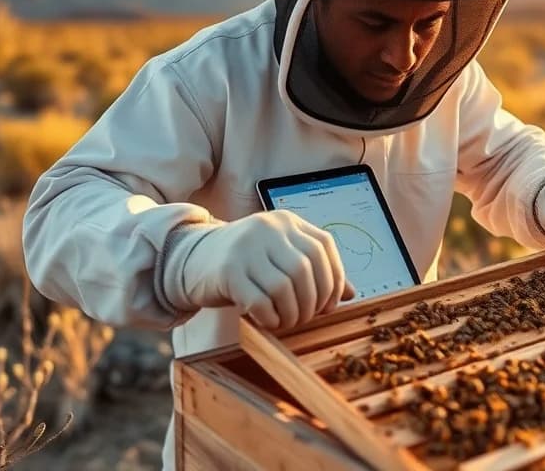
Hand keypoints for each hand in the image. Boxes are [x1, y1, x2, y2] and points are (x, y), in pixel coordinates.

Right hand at [179, 209, 354, 329]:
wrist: (193, 259)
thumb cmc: (246, 263)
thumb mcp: (281, 258)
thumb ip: (315, 270)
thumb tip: (352, 294)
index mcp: (286, 221)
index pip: (324, 247)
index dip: (334, 280)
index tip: (329, 305)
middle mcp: (268, 228)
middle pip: (306, 269)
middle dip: (312, 302)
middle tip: (305, 319)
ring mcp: (246, 247)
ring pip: (284, 287)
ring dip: (292, 313)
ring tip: (286, 322)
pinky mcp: (227, 270)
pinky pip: (259, 300)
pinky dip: (270, 318)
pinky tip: (267, 322)